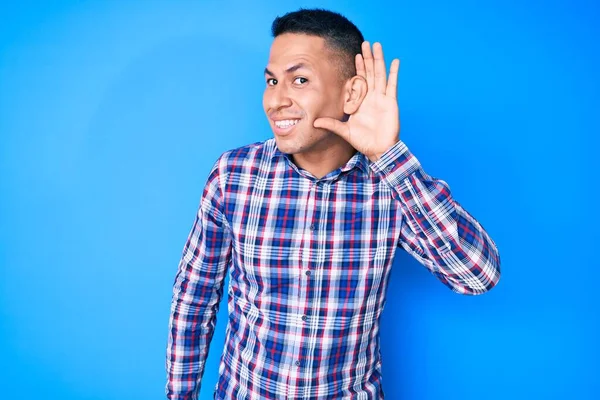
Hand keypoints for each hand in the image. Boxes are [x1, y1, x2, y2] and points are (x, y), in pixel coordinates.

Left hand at [314, 41, 400, 161]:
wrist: (378, 150)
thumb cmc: (363, 142)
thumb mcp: (344, 131)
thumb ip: (331, 124)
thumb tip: (315, 122)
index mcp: (361, 101)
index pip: (360, 80)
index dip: (358, 67)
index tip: (355, 55)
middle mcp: (372, 97)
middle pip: (370, 73)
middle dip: (368, 58)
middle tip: (365, 43)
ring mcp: (382, 98)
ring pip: (380, 74)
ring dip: (379, 60)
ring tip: (378, 45)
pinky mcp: (391, 102)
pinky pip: (392, 85)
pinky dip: (394, 73)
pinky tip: (396, 61)